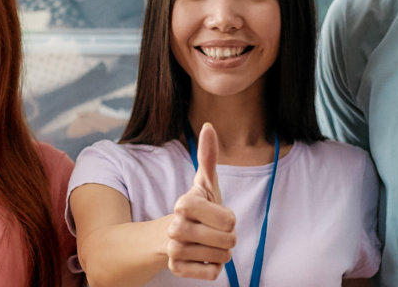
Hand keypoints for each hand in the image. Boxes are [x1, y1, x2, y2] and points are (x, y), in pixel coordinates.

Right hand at [166, 123, 236, 278]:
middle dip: (228, 238)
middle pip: (227, 240)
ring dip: (221, 253)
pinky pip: (211, 273)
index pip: (228, 219)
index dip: (228, 218)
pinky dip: (213, 268)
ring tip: (209, 245)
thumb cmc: (196, 209)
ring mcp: (174, 249)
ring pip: (220, 257)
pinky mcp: (176, 269)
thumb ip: (208, 157)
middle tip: (215, 232)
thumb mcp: (204, 184)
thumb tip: (208, 126)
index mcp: (185, 203)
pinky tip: (202, 258)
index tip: (214, 214)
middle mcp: (175, 226)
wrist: (170, 236)